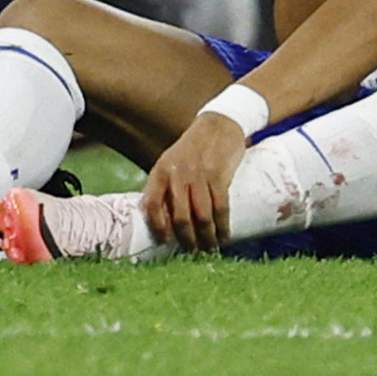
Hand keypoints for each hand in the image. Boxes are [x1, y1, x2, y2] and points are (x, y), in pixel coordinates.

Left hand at [141, 112, 246, 250]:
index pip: (152, 206)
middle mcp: (177, 174)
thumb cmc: (192, 148)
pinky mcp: (218, 175)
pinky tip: (224, 235)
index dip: (158, 228)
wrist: (218, 124)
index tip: (166, 242)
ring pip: (202, 216)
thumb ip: (166, 187)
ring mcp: (198, 174)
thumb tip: (162, 221)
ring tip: (210, 247)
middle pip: (180, 217)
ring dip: (207, 237)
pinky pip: (220, 207)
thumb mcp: (171, 162)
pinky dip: (223, 226)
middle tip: (194, 251)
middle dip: (188, 240)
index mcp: (160, 172)